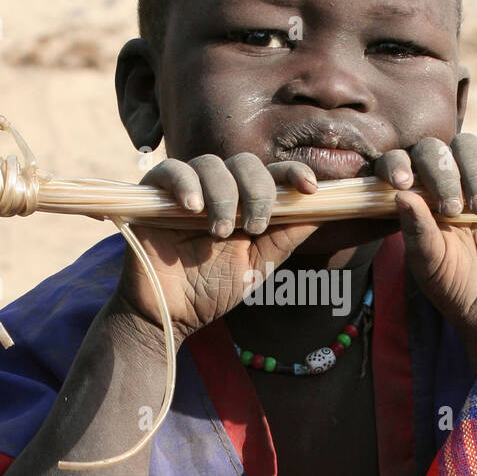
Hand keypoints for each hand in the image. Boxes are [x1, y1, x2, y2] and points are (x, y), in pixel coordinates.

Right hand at [114, 153, 320, 342]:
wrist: (169, 313)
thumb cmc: (213, 290)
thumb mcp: (259, 265)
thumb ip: (286, 237)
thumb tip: (323, 211)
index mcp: (246, 203)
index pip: (273, 174)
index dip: (293, 172)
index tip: (310, 188)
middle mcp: (220, 190)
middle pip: (245, 162)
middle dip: (257, 190)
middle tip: (255, 227)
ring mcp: (188, 189)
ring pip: (211, 165)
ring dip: (223, 195)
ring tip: (219, 232)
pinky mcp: (154, 193)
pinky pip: (171, 170)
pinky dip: (185, 184)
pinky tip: (193, 208)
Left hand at [374, 133, 476, 368]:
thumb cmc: (451, 281)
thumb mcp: (428, 261)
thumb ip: (416, 230)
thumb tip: (401, 194)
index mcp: (412, 195)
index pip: (398, 162)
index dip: (396, 164)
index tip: (402, 183)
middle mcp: (440, 179)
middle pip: (433, 148)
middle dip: (441, 173)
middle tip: (453, 209)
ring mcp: (473, 175)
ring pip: (468, 145)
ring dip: (473, 170)